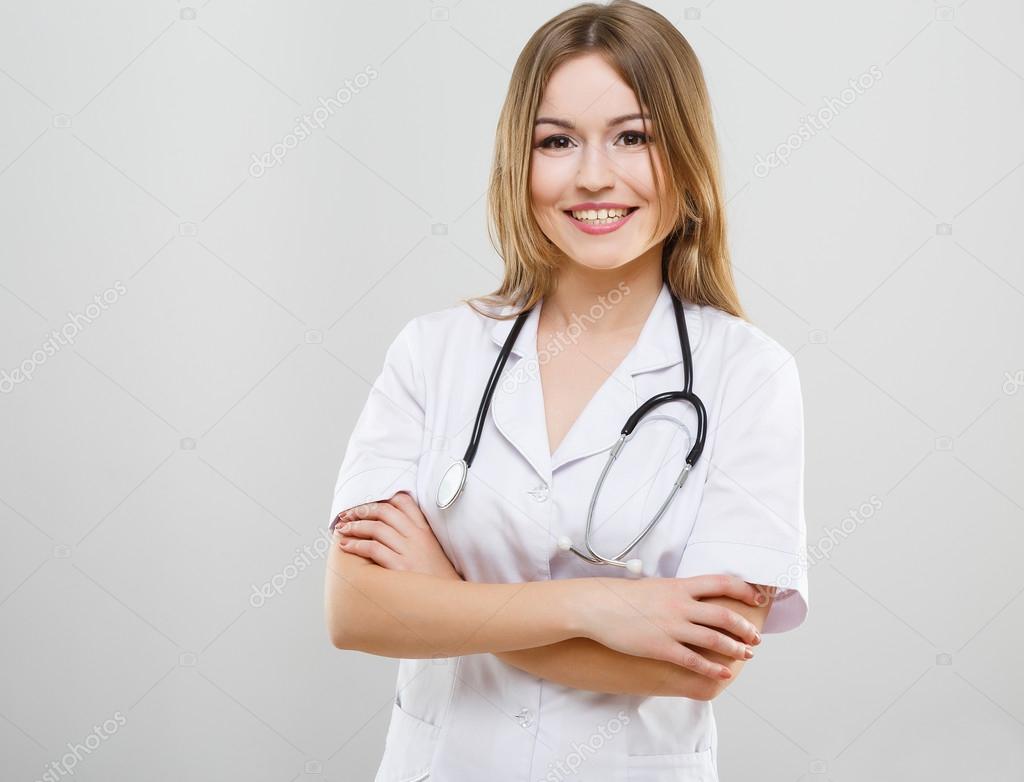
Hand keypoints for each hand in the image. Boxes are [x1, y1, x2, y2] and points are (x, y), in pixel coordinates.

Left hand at [332, 492, 462, 580]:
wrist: (447, 602)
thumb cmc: (435, 579)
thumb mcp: (430, 550)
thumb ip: (413, 536)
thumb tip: (386, 528)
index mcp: (425, 530)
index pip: (402, 501)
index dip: (379, 499)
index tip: (363, 506)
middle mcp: (418, 537)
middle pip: (385, 511)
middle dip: (361, 511)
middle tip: (346, 516)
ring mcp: (410, 551)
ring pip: (376, 528)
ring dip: (355, 526)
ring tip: (343, 530)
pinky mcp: (401, 567)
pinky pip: (373, 549)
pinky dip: (356, 545)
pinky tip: (347, 547)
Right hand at [578, 575, 767, 680]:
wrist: (595, 607)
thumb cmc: (621, 597)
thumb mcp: (654, 586)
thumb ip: (676, 592)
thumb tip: (692, 596)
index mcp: (679, 586)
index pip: (722, 583)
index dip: (745, 590)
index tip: (757, 598)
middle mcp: (680, 605)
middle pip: (724, 615)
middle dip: (745, 628)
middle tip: (755, 638)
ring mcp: (671, 627)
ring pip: (714, 639)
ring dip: (735, 648)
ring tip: (746, 654)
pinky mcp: (661, 647)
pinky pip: (694, 660)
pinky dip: (713, 668)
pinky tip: (723, 674)